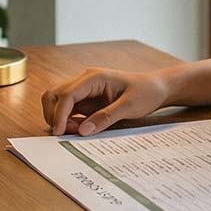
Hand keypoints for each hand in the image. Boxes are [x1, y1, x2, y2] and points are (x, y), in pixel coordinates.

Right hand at [41, 67, 172, 135]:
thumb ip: (106, 117)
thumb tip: (83, 131)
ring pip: (58, 102)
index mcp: (94, 77)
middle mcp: (85, 81)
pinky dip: (67, 121)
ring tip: (74, 132)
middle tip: (65, 133)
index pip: (66, 94)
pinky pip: (69, 110)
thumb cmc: (146, 92)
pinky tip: (79, 129)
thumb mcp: (130, 107)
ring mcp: (84, 90)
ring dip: (59, 118)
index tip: (59, 132)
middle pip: (54, 95)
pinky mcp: (87, 100)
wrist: (157, 88)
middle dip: (54, 115)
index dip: (59, 114)